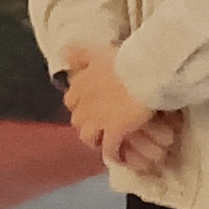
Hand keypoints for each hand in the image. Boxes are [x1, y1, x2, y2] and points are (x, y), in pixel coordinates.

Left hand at [63, 44, 170, 167]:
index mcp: (81, 83)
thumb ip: (80, 54)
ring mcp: (98, 119)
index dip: (81, 105)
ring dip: (96, 140)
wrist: (146, 72)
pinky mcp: (114, 131)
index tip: (91, 107)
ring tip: (106, 142)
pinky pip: (109, 149)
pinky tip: (119, 157)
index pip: (71, 100)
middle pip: (78, 120)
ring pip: (88, 136)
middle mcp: (85, 103)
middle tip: (99, 126)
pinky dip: (113, 154)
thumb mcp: (98, 52)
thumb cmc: (127, 59)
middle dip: (87, 124)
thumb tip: (62, 51)